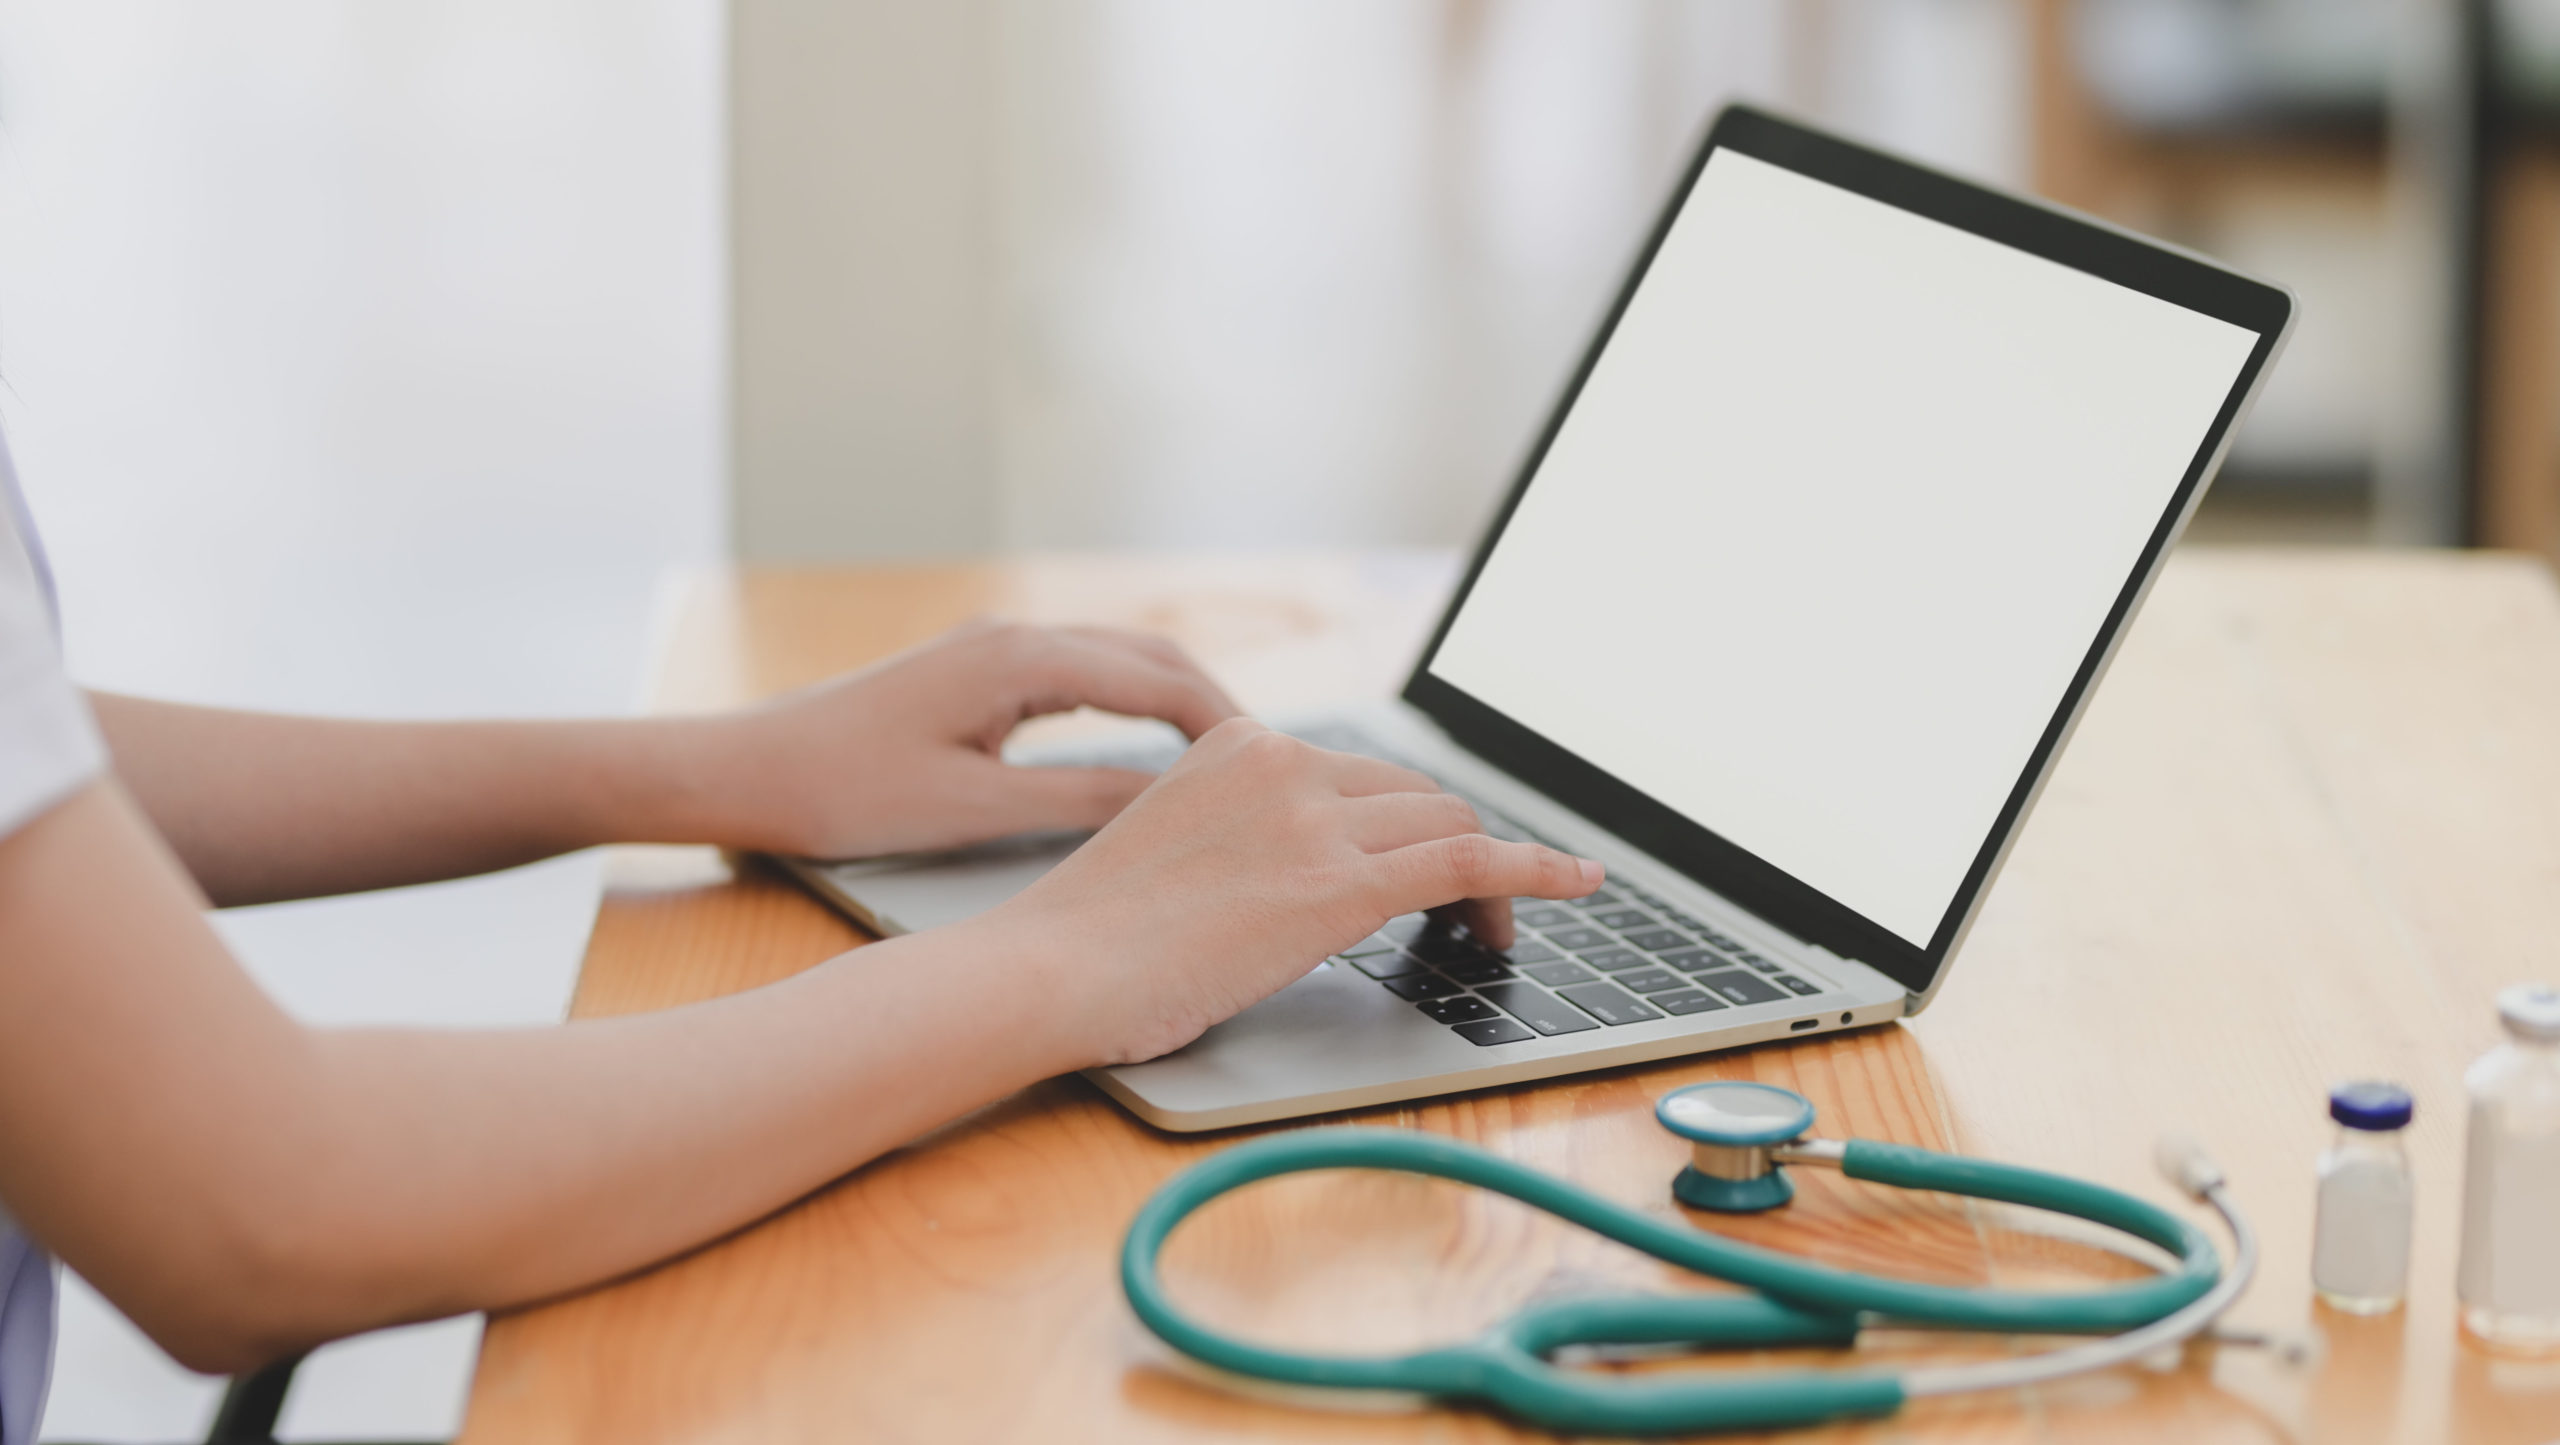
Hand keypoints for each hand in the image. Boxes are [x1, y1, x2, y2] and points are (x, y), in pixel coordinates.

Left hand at [697, 621, 1241, 858]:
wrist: (744, 769)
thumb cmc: (842, 791)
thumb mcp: (972, 810)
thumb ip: (1077, 803)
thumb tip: (1169, 806)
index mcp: (1020, 659)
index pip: (1158, 680)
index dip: (1224, 726)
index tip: (1273, 769)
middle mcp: (1015, 636)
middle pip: (1149, 656)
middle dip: (1216, 706)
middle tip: (1269, 766)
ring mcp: (995, 648)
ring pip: (1117, 660)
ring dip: (1176, 701)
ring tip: (1226, 760)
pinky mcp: (977, 671)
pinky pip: (1080, 674)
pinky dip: (1129, 703)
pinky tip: (1146, 744)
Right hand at [980, 719, 1604, 1066]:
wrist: (1048, 972)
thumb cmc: (1090, 942)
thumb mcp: (1173, 851)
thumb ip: (1240, 840)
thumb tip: (1293, 879)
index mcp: (1238, 744)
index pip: (1363, 774)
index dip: (1411, 823)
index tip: (1434, 862)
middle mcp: (1283, 762)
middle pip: (1416, 794)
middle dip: (1457, 846)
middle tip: (1472, 909)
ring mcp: (1313, 818)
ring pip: (1448, 825)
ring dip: (1493, 875)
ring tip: (1502, 929)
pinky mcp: (1337, 883)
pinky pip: (1469, 861)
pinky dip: (1536, 869)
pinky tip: (1577, 884)